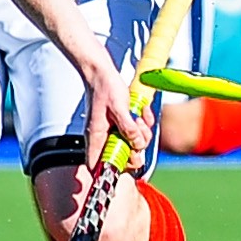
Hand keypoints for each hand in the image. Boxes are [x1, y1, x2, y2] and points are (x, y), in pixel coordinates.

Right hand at [74, 44, 149, 163]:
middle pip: (123, 157)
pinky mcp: (122, 125)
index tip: (130, 157)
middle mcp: (104, 138)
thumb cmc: (105, 88)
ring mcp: (114, 132)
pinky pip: (138, 131)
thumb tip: (136, 145)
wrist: (103, 73)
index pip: (98, 165)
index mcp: (96, 137)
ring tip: (139, 117)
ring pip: (134, 144)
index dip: (113, 168)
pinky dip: (144, 123)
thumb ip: (128, 128)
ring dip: (142, 132)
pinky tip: (142, 112)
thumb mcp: (119, 108)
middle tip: (139, 132)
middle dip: (137, 146)